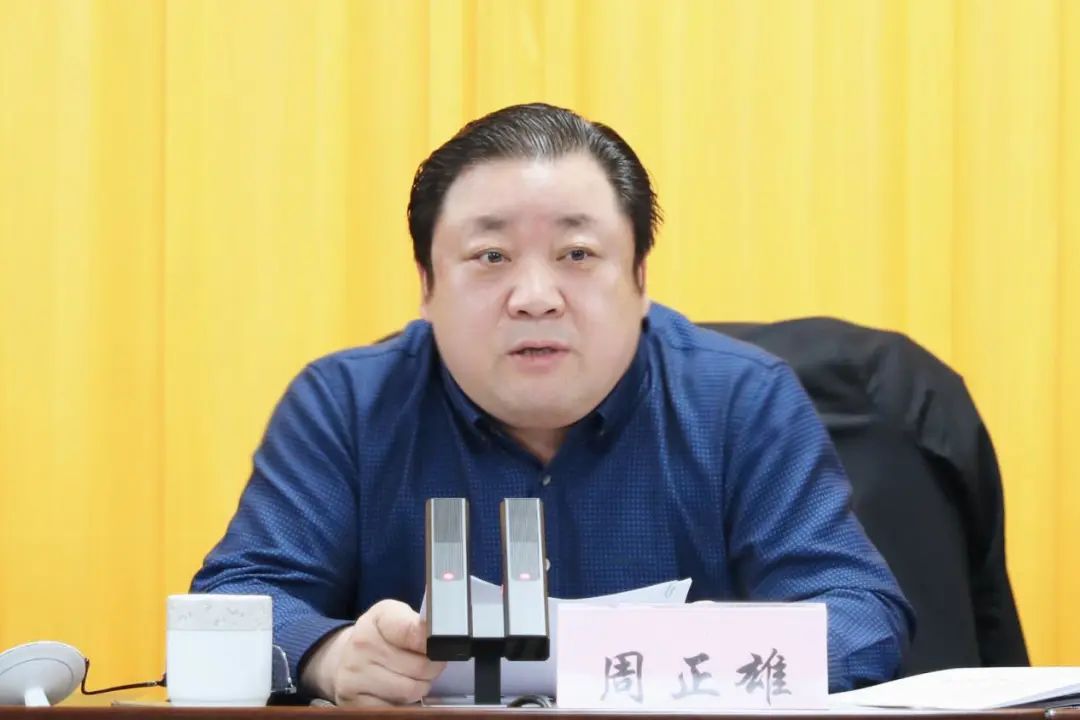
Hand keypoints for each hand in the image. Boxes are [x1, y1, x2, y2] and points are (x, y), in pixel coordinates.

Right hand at [301, 599, 445, 705]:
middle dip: (432, 668)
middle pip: (419, 667)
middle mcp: (361, 646)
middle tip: (430, 664)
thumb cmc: (380, 636)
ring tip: (414, 677)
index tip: (439, 645)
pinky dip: (403, 703)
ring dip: (419, 687)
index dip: (434, 642)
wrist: (346, 657)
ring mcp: (354, 676)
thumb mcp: (396, 616)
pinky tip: (398, 691)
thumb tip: (442, 635)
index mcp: (377, 620)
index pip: (414, 632)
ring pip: (409, 691)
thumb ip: (417, 624)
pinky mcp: (351, 701)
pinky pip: (394, 709)